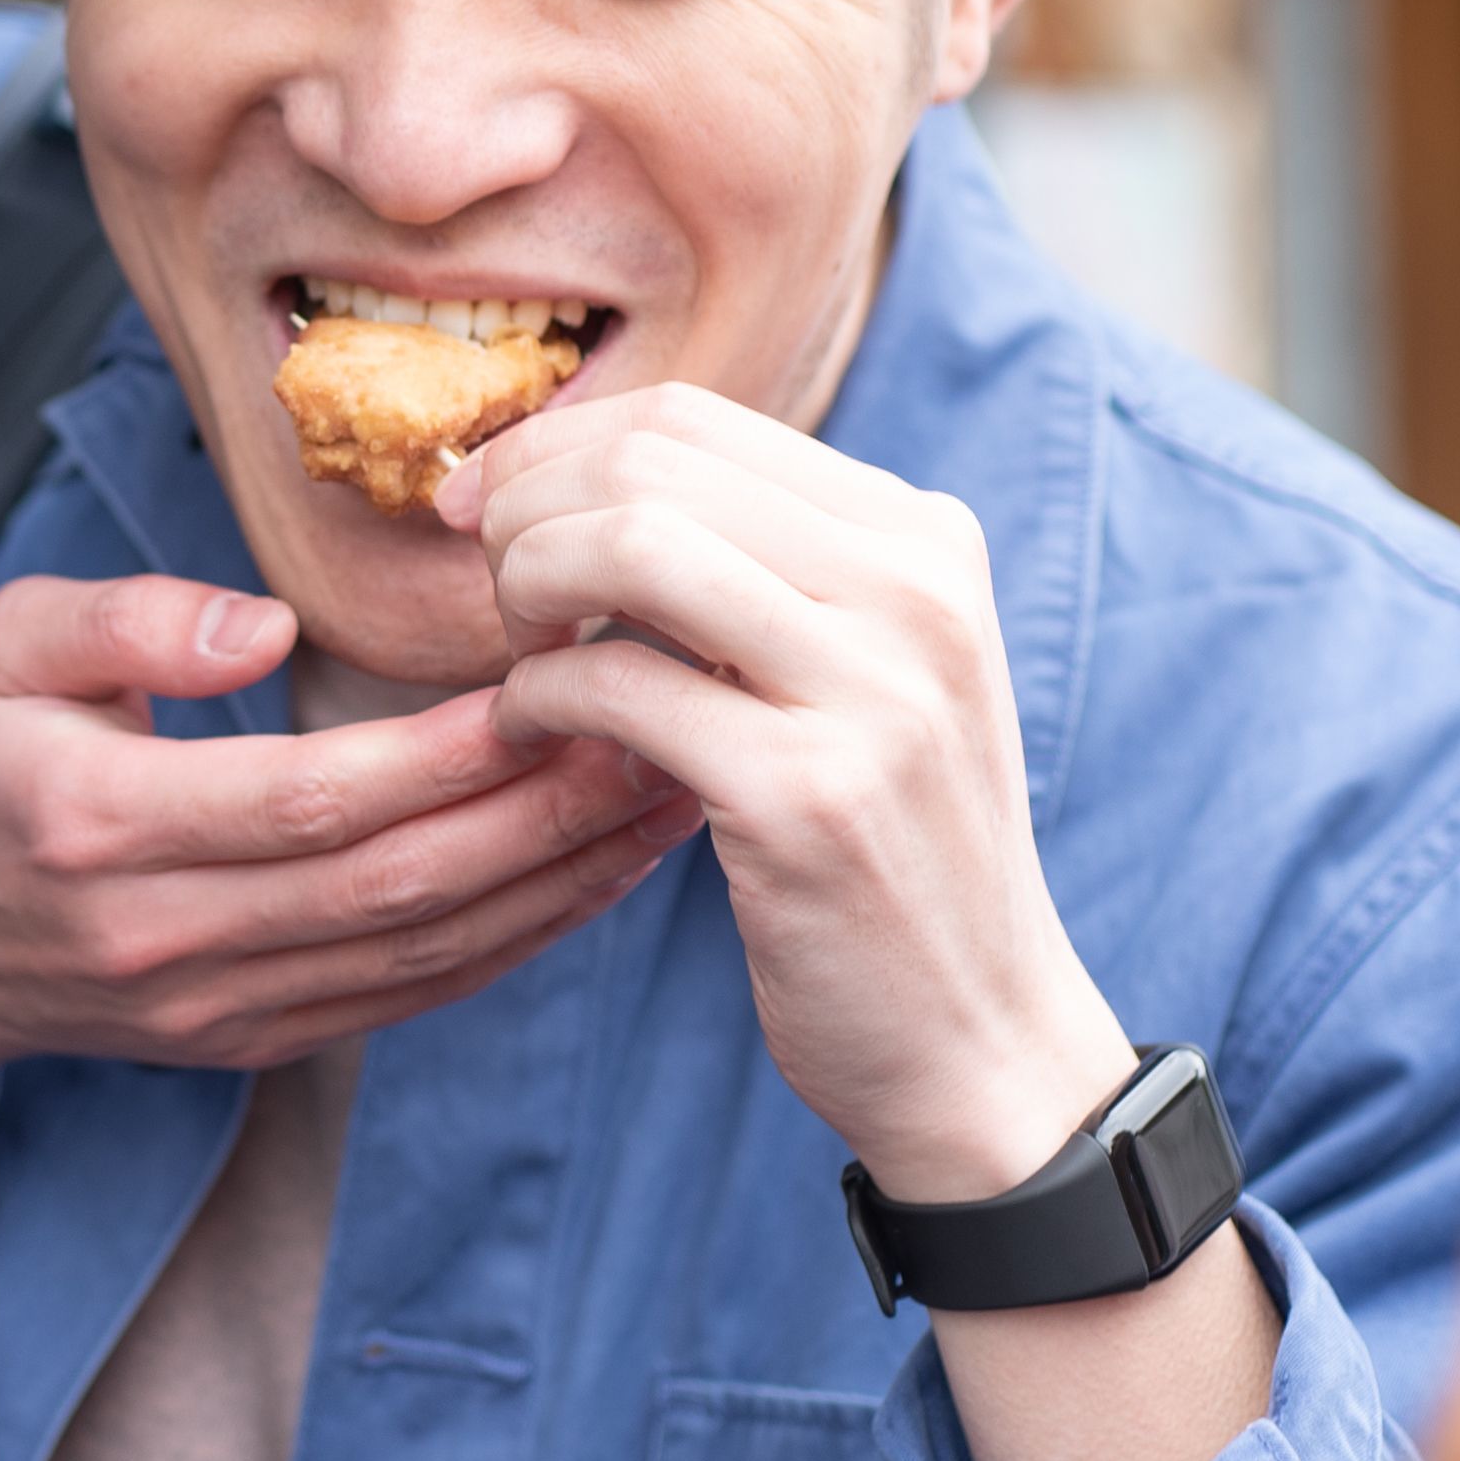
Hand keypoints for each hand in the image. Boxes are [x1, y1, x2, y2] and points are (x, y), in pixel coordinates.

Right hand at [0, 572, 691, 1200]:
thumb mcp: (1, 648)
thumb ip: (123, 622)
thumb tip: (260, 631)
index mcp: (95, 827)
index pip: (304, 800)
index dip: (440, 755)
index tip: (553, 680)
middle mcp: (164, 940)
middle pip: (392, 885)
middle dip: (543, 815)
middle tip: (665, 728)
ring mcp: (220, 1009)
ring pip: (423, 952)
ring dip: (561, 881)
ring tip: (674, 790)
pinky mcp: (262, 1041)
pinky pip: (417, 994)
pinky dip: (522, 936)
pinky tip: (603, 869)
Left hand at [451, 386, 1270, 1460]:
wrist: (981, 1040)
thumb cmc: (888, 853)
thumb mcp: (870, 674)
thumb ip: (764, 571)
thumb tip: (574, 475)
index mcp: (926, 542)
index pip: (692, 420)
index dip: (552, 448)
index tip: (478, 506)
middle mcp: (917, 594)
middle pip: (652, 462)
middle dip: (525, 511)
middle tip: (484, 587)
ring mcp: (872, 693)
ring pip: (632, 545)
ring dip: (528, 590)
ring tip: (517, 655)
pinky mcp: (806, 797)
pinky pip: (617, 689)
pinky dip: (537, 701)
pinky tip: (530, 734)